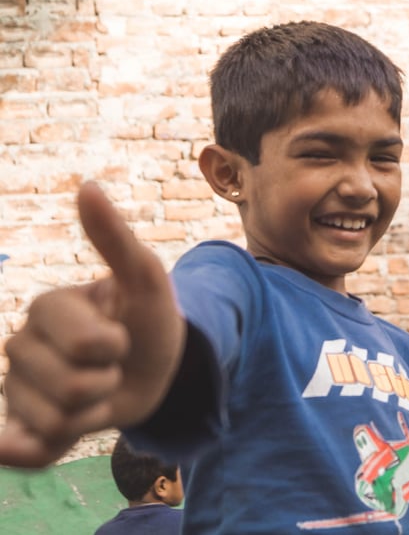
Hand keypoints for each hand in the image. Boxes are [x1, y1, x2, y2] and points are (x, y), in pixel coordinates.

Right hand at [0, 182, 185, 467]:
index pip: (84, 346)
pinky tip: (26, 445)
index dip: (116, 347)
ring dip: (97, 409)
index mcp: (45, 308)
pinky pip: (22, 451)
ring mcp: (20, 388)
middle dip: (109, 379)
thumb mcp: (144, 276)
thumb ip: (114, 237)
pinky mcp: (28, 425)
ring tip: (102, 386)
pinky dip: (30, 453)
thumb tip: (87, 186)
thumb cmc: (150, 317)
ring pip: (58, 421)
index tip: (120, 334)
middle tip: (115, 363)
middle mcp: (20, 347)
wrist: (158, 364)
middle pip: (71, 388)